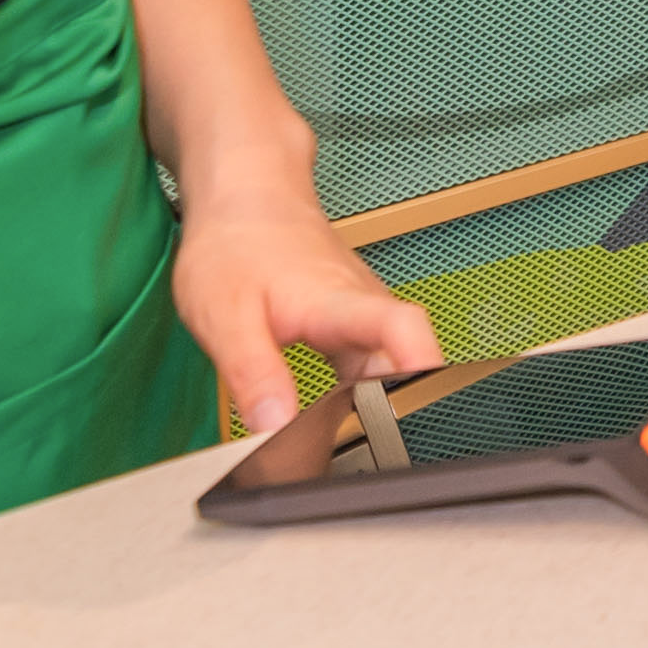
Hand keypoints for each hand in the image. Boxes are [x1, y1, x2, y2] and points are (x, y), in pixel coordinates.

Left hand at [166, 191, 442, 437]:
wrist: (243, 199)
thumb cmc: (236, 243)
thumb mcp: (223, 315)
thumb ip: (253, 374)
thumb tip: (274, 425)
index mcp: (337, 302)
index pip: (401, 330)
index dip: (419, 369)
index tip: (424, 403)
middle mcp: (362, 305)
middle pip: (407, 360)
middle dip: (398, 408)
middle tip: (364, 449)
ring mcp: (361, 312)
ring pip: (390, 365)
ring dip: (378, 402)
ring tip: (343, 439)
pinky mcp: (351, 320)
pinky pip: (372, 361)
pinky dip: (360, 392)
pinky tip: (334, 412)